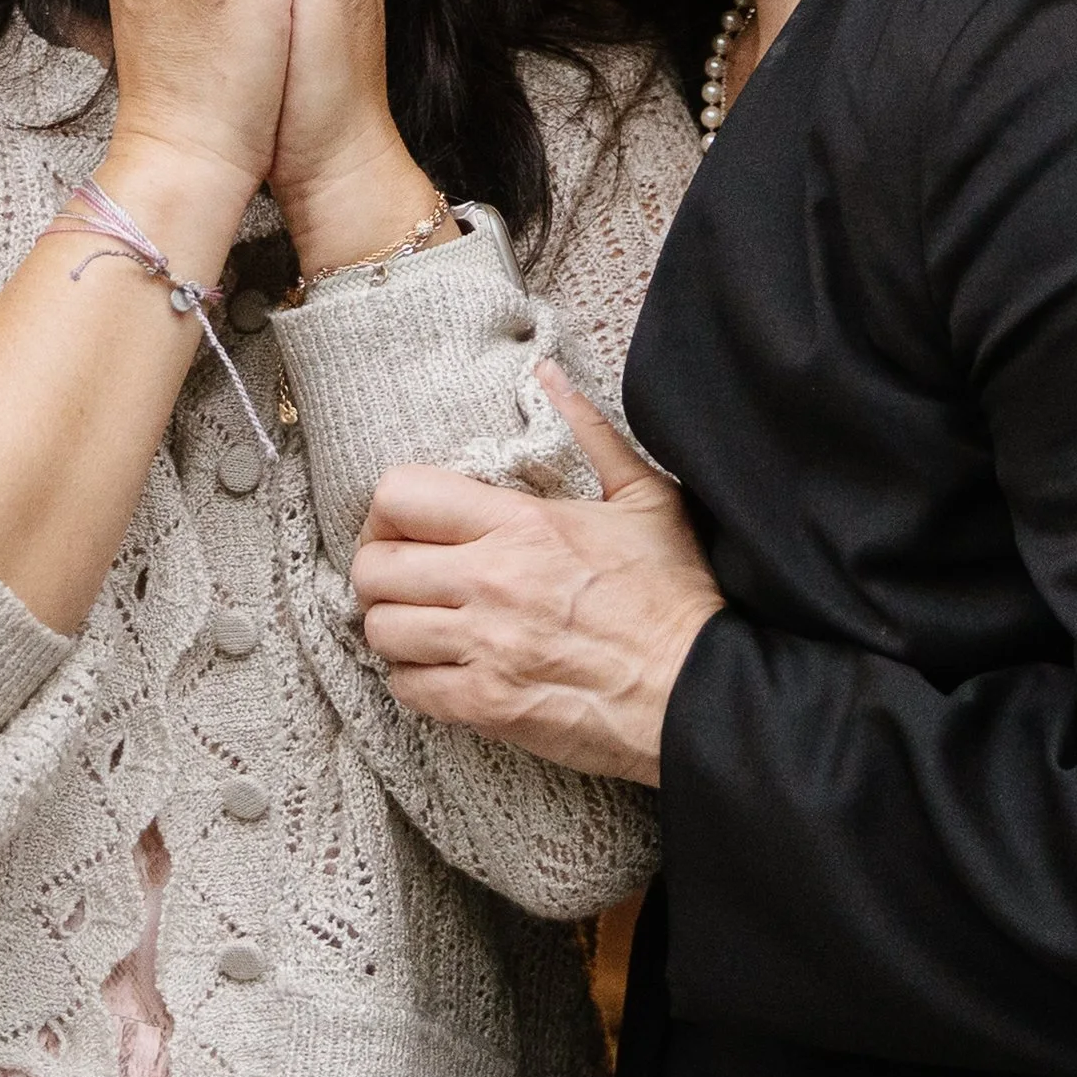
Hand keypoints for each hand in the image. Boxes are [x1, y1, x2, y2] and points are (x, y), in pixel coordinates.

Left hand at [351, 367, 722, 782]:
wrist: (701, 690)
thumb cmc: (675, 594)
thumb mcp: (643, 496)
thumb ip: (590, 431)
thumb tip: (549, 371)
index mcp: (521, 522)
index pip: (401, 495)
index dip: (388, 509)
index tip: (404, 525)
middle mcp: (491, 580)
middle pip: (374, 566)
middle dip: (380, 570)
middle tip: (404, 578)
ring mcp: (486, 646)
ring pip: (381, 630)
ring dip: (394, 627)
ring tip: (422, 625)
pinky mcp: (488, 705)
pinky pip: (407, 690)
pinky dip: (413, 681)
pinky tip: (441, 670)